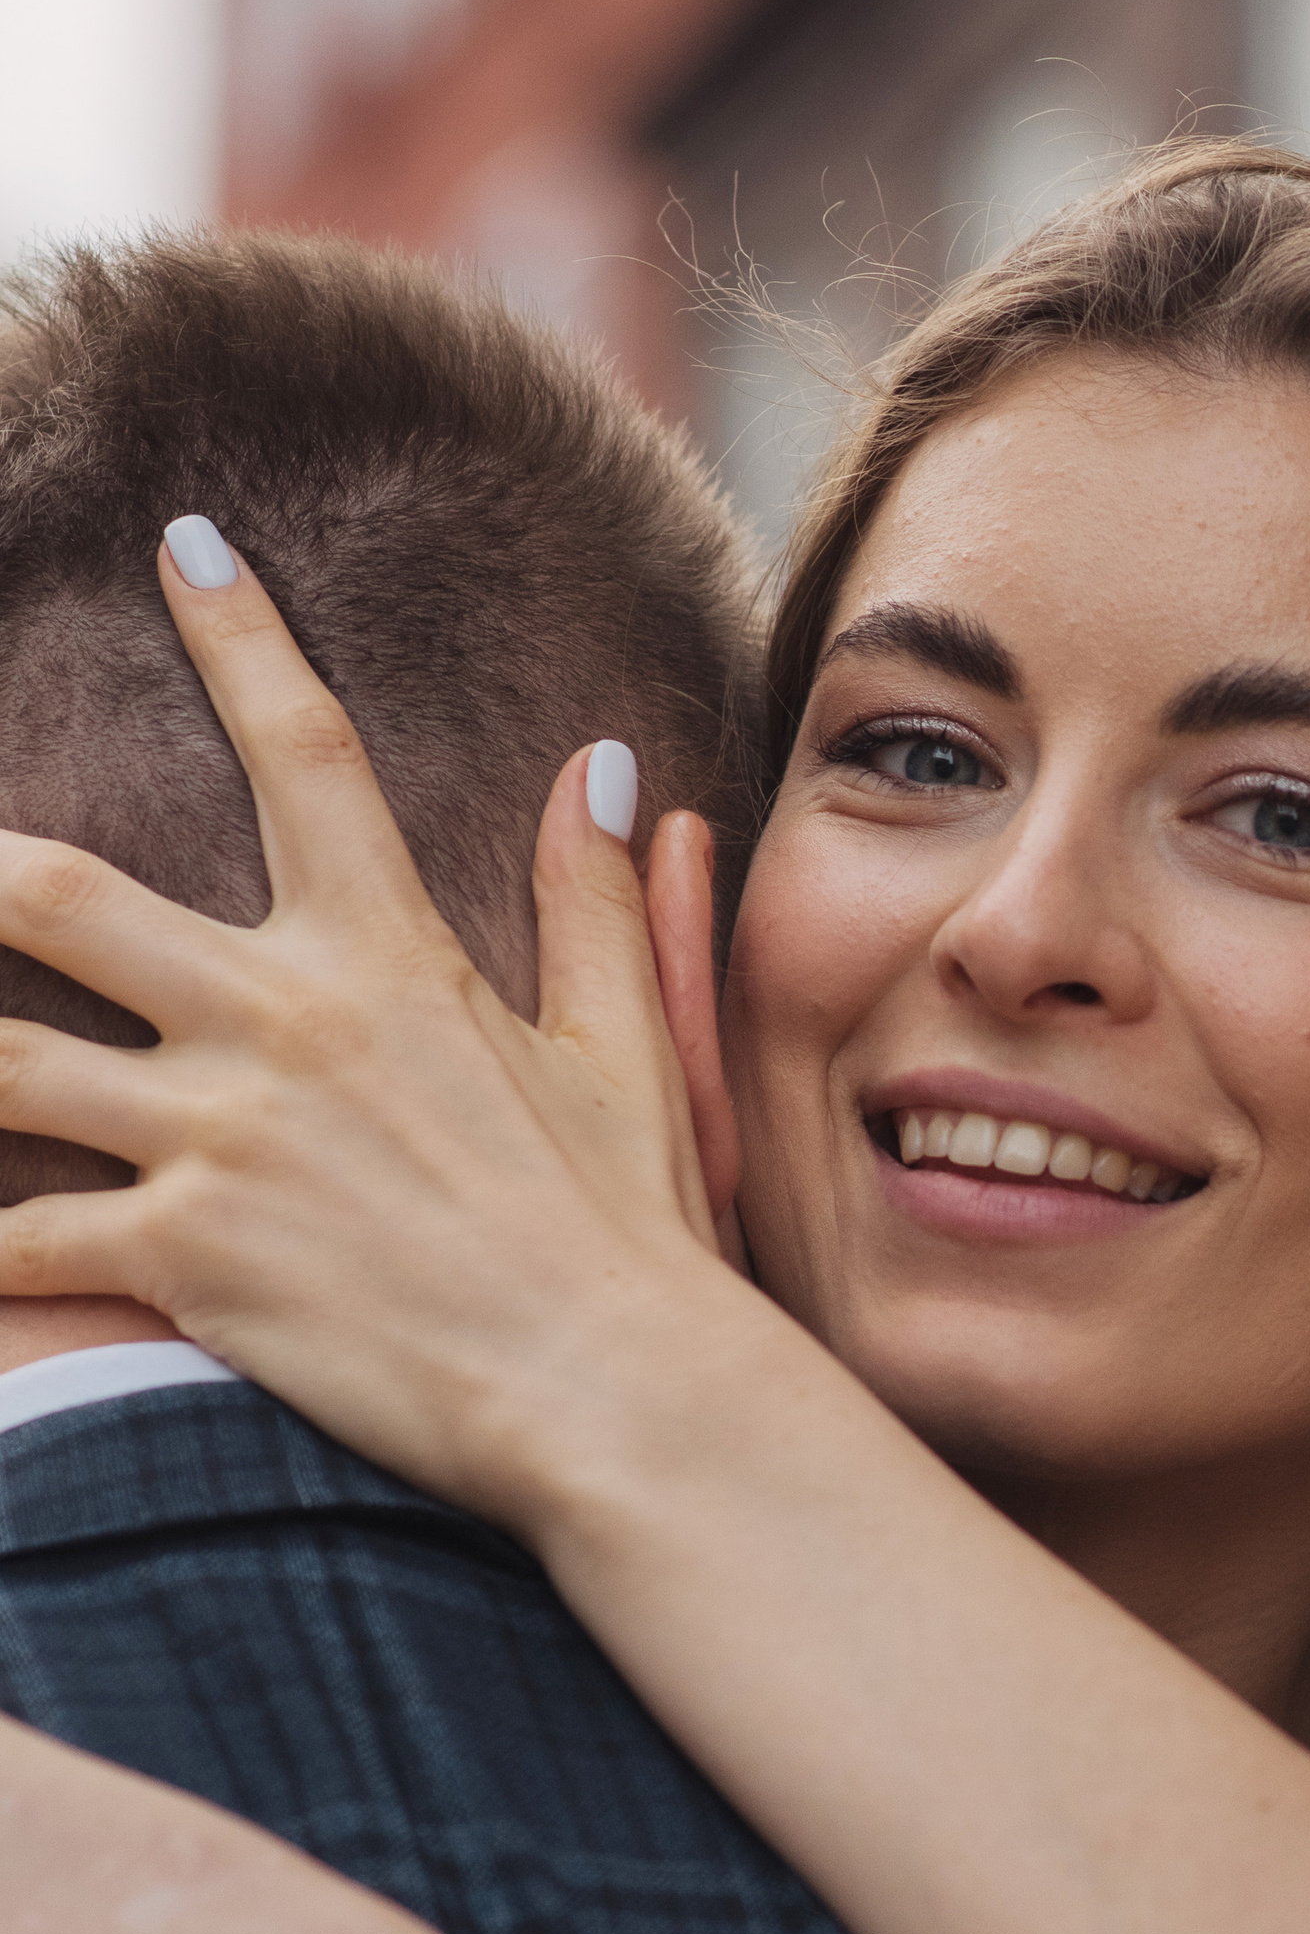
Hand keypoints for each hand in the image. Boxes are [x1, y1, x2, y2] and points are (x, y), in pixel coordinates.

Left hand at [0, 534, 747, 1529]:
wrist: (617, 1389)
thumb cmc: (625, 1229)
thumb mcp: (624, 1047)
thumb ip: (592, 900)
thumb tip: (604, 762)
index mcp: (389, 959)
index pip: (306, 753)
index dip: (240, 635)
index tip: (184, 544)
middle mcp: (281, 1025)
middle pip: (52, 896)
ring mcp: (222, 1142)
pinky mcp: (186, 1262)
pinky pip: (19, 1246)